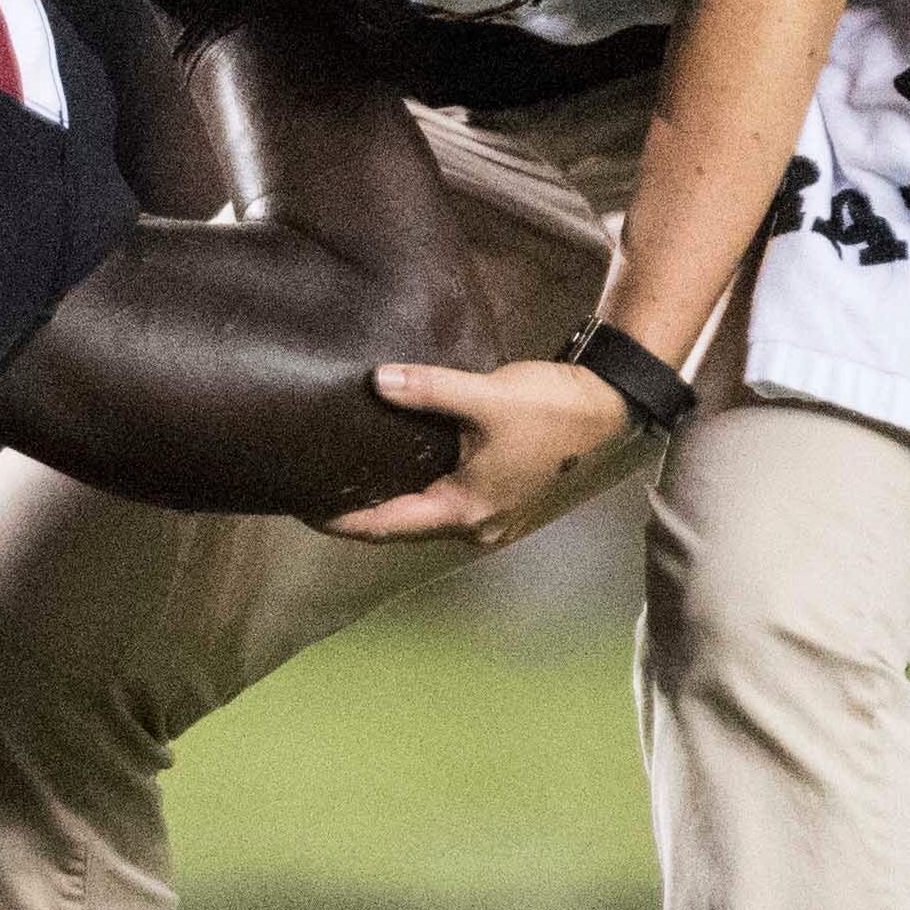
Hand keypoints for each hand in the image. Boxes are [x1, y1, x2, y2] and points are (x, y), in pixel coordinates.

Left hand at [321, 357, 642, 547]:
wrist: (607, 405)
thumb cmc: (550, 408)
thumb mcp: (484, 396)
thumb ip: (427, 390)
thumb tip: (375, 381)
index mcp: (466, 509)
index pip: (387, 526)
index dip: (342, 521)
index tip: (302, 509)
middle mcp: (477, 523)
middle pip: (403, 529)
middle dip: (360, 516)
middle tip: (315, 494)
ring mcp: (493, 513)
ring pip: (425, 517)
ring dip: (389, 506)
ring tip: (348, 484)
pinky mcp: (503, 494)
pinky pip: (445, 503)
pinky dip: (416, 492)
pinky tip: (398, 469)